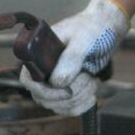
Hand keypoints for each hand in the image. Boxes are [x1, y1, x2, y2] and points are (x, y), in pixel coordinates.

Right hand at [18, 0, 129, 116]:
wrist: (106, 28)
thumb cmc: (92, 28)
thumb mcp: (83, 39)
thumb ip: (71, 58)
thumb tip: (57, 82)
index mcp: (38, 53)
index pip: (28, 80)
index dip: (44, 91)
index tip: (67, 90)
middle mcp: (43, 69)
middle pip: (43, 98)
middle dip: (68, 95)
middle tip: (87, 78)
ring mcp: (55, 80)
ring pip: (58, 105)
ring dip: (78, 99)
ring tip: (92, 81)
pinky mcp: (68, 88)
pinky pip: (68, 107)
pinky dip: (81, 106)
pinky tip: (92, 98)